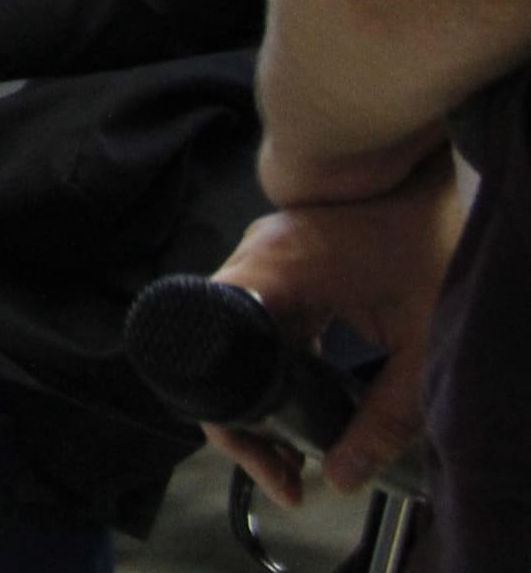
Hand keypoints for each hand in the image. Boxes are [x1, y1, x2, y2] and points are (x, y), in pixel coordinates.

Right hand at [203, 156, 463, 506]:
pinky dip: (274, 362)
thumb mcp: (420, 346)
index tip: (269, 466)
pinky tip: (305, 394)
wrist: (442, 181)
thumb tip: (339, 477)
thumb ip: (384, 418)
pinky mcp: (282, 259)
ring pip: (237, 336)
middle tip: (285, 475)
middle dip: (246, 421)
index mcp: (274, 271)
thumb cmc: (433, 245)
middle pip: (220, 350)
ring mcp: (265, 254)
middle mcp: (255, 258)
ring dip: (260, 391)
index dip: (231, 418)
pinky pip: (259, 318)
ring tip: (294, 446)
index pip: (216, 349)